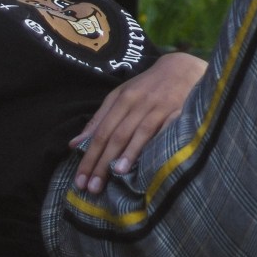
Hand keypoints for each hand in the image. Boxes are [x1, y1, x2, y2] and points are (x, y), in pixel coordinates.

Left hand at [69, 51, 206, 193]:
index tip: (80, 180)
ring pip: (140, 132)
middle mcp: (138, 103)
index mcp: (122, 99)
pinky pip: (167, 129)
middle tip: (92, 188)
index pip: (101, 132)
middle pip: (117, 135)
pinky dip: (158, 144)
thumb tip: (74, 145)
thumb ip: (99, 120)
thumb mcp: (120, 96)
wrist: (182, 68)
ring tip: (116, 175)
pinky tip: (152, 160)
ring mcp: (160, 107)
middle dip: (103, 162)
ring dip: (127, 153)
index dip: (89, 156)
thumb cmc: (147, 86)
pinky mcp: (180, 111)